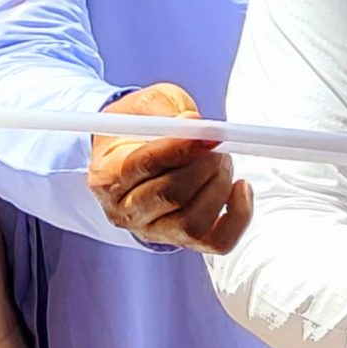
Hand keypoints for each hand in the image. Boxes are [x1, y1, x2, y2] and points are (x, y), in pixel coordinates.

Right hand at [86, 84, 251, 252]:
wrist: (136, 155)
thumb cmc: (141, 127)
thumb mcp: (146, 105)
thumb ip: (165, 110)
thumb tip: (193, 123)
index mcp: (107, 175)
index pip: (143, 166)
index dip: (181, 149)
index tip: (209, 134)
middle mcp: (124, 211)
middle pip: (170, 196)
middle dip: (205, 165)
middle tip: (217, 144)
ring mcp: (153, 231)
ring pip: (193, 222)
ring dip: (219, 187)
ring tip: (221, 161)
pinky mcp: (183, 240)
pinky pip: (218, 242)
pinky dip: (239, 216)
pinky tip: (239, 187)